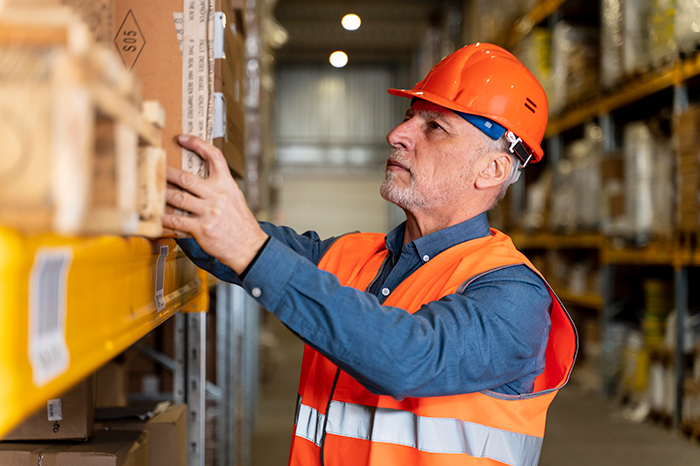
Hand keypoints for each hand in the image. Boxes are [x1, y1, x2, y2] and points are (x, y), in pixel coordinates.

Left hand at [163, 135, 268, 274]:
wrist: (249, 246)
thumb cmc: (240, 223)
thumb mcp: (235, 197)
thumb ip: (219, 186)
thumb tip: (198, 178)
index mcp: (227, 185)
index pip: (214, 156)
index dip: (197, 144)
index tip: (183, 138)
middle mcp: (217, 196)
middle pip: (186, 178)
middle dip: (167, 172)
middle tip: (154, 166)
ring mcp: (209, 212)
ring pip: (177, 198)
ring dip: (161, 193)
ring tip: (151, 189)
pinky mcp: (201, 229)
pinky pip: (177, 220)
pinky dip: (164, 217)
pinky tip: (156, 215)